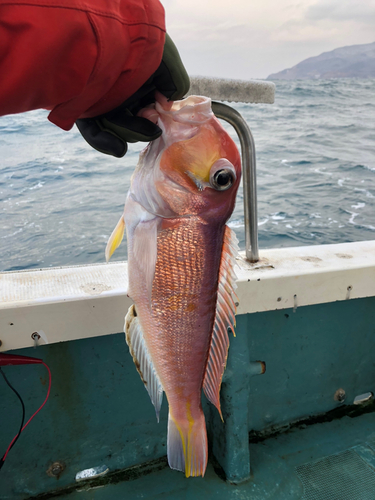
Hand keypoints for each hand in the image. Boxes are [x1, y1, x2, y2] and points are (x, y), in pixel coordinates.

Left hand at [75, 34, 189, 157]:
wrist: (104, 37)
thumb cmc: (139, 45)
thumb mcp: (168, 62)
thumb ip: (175, 83)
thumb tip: (167, 104)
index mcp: (142, 84)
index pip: (152, 112)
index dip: (157, 118)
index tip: (158, 113)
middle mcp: (123, 94)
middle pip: (136, 125)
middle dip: (142, 127)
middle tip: (147, 117)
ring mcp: (105, 103)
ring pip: (118, 130)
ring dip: (128, 132)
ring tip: (131, 124)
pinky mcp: (86, 109)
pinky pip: (95, 133)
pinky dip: (106, 142)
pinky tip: (118, 148)